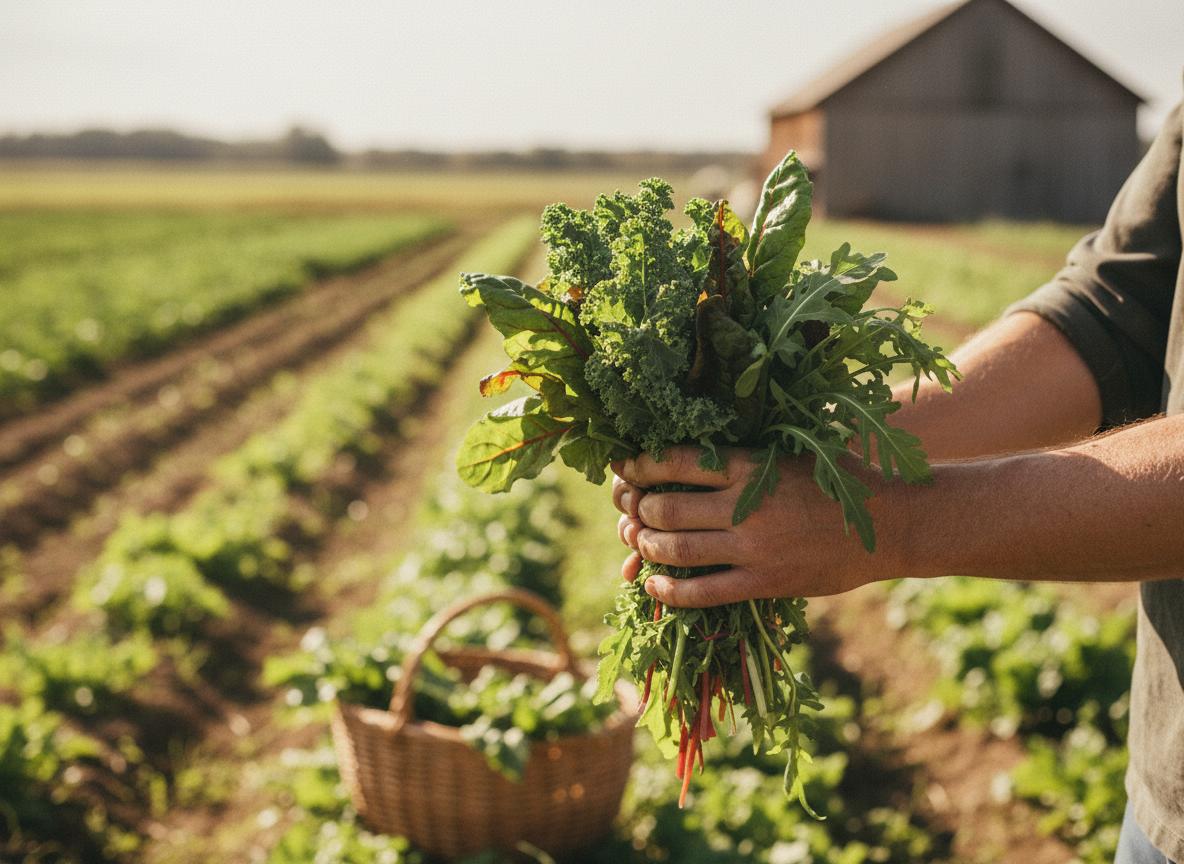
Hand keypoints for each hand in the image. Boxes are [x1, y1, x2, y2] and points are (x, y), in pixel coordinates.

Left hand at [611, 447, 895, 606]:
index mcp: (752, 465)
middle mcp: (745, 506)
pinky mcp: (764, 583)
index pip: (676, 461)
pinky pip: (703, 592)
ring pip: (677, 549)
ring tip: (638, 541)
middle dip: (637, 508)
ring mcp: (753, 548)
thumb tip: (703, 436)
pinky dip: (670, 590)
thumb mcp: (795, 448)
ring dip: (646, 546)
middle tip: (629, 507)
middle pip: (666, 507)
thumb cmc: (843, 477)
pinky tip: (654, 585)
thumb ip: (750, 448)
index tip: (623, 465)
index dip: (639, 464)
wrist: (892, 523)